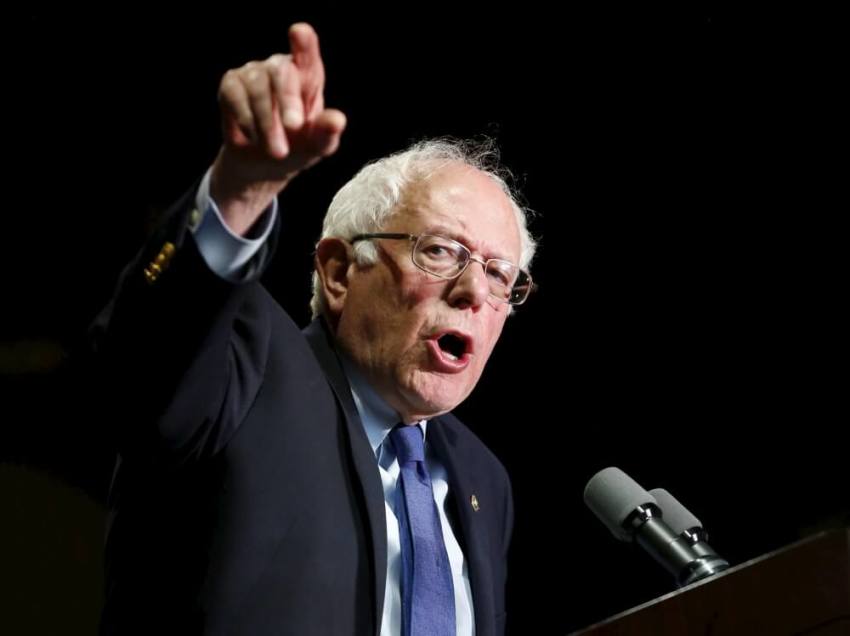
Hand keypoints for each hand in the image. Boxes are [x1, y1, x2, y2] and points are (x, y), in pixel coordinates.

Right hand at [210, 23, 345, 234]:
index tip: (299, 31)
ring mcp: (253, 72)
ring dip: (267, 123)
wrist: (265, 163)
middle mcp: (280, 67)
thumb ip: (327, 132)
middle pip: (282, 72)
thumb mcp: (318, 145)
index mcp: (308, 75)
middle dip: (288, 101)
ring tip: (278, 152)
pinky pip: (235, 97)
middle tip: (294, 127)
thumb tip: (338, 121)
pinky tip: (254, 137)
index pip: (307, 54)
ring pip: (258, 88)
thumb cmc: (298, 146)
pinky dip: (247, 121)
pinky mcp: (230, 84)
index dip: (303, 43)